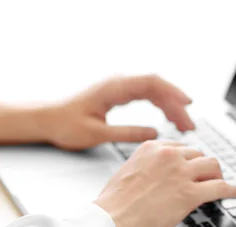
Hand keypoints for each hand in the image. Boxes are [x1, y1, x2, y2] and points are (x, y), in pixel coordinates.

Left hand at [0, 74, 194, 149]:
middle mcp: (118, 83)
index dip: (172, 93)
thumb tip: (155, 134)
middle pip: (157, 87)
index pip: (151, 84)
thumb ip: (127, 133)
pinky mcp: (118, 93)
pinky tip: (169, 119)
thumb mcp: (97, 134)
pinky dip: (160, 105)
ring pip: (154, 91)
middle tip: (190, 126)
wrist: (46, 119)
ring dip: (171, 106)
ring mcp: (119, 87)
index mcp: (113, 88)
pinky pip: (146, 95)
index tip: (187, 106)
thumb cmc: (65, 125)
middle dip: (176, 105)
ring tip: (184, 126)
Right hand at [94, 140, 235, 226]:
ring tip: (221, 184)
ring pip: (213, 165)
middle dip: (203, 167)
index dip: (189, 158)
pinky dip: (231, 190)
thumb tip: (157, 178)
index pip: (180, 146)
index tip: (193, 166)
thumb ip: (146, 169)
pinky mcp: (190, 194)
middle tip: (207, 177)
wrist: (109, 220)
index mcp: (151, 148)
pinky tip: (234, 194)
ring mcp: (181, 173)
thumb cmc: (112, 205)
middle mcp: (168, 155)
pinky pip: (220, 187)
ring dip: (218, 175)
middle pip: (198, 154)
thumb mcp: (127, 173)